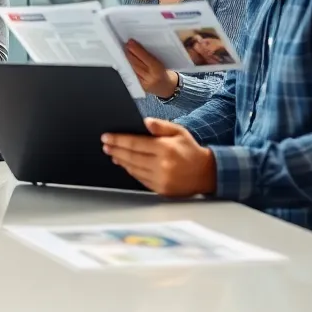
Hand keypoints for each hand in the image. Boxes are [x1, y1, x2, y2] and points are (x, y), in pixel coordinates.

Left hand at [101, 118, 215, 196]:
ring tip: (113, 154)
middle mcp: (162, 165)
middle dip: (116, 150)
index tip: (106, 137)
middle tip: (105, 145)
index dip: (118, 140)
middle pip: (131, 157)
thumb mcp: (179, 132)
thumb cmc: (190, 150)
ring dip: (121, 161)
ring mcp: (161, 179)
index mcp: (165, 148)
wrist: (205, 173)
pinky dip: (131, 171)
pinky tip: (126, 165)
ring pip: (134, 169)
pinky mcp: (160, 189)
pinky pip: (140, 179)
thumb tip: (145, 122)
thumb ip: (161, 125)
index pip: (135, 143)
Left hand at [124, 40, 178, 98]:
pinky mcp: (140, 86)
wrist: (167, 87)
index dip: (137, 49)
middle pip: (137, 63)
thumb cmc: (164, 72)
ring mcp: (144, 83)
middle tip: (126, 45)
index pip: (145, 57)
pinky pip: (133, 74)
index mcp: (158, 69)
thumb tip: (138, 46)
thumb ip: (150, 56)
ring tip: (125, 51)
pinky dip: (129, 67)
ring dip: (128, 59)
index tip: (131, 42)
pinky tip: (126, 61)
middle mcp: (151, 77)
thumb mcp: (161, 63)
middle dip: (130, 53)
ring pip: (133, 69)